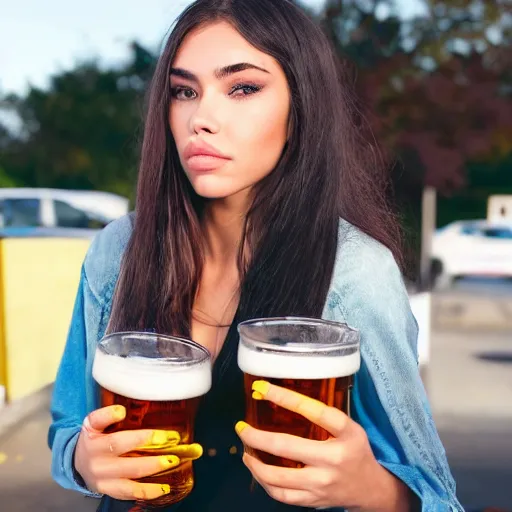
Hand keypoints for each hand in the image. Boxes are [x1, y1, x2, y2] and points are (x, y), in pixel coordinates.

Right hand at [74, 405, 202, 500]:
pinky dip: (147, 491)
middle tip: (172, 440)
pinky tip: (163, 488)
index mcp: (92, 437)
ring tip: (172, 462)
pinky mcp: (108, 490)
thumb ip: (106, 415)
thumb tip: (122, 410)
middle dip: (150, 446)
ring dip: (153, 468)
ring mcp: (102, 477)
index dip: (115, 420)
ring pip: (130, 474)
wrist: (77, 464)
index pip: (105, 428)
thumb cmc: (93, 439)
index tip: (125, 413)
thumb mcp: (93, 422)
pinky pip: (130, 492)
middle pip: (123, 451)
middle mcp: (96, 458)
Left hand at [235, 381, 411, 511]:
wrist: (371, 489)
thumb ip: (322, 415)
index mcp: (345, 433)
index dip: (283, 396)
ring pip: (277, 477)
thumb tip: (281, 398)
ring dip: (254, 462)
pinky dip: (264, 482)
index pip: (312, 410)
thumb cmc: (355, 450)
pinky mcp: (314, 501)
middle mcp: (333, 459)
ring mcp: (322, 484)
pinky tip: (258, 470)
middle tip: (241, 427)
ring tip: (245, 450)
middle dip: (255, 436)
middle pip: (285, 446)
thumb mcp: (348, 427)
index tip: (261, 387)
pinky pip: (281, 495)